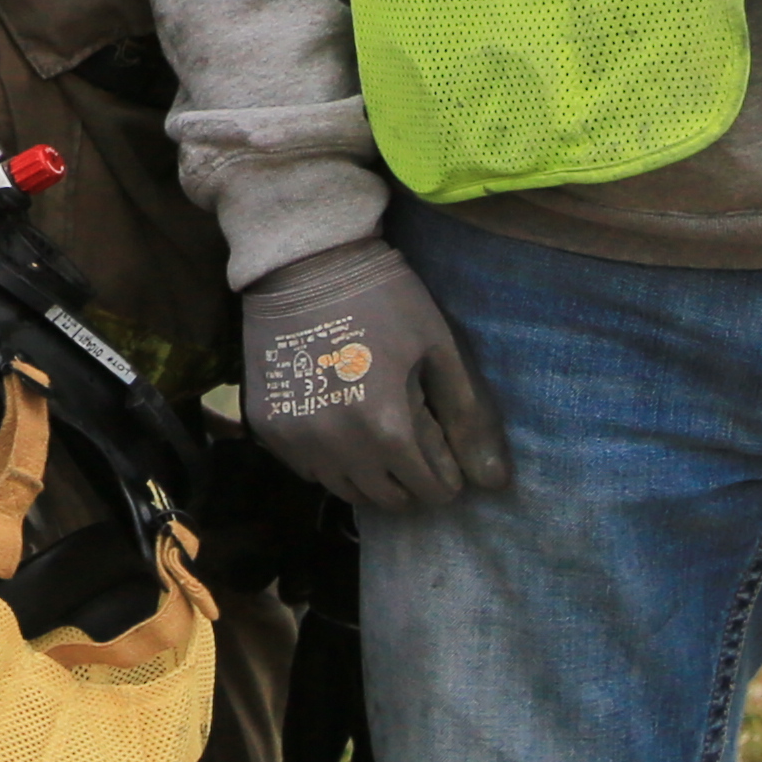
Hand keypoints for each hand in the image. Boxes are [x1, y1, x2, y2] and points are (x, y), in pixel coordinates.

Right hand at [239, 235, 510, 512]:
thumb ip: (466, 420)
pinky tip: (334, 417)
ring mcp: (297, 440)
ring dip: (367, 472)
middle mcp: (338, 447)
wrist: (303, 262)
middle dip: (408, 476)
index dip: (445, 470)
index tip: (438, 439)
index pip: (432, 490)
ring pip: (344, 489)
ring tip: (373, 429)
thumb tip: (494, 483)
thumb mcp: (437, 349)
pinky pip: (307, 469)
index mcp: (387, 429)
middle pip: (388, 499)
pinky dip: (327, 457)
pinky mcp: (267, 428)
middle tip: (409, 435)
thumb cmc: (383, 299)